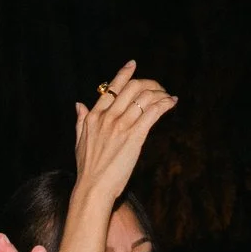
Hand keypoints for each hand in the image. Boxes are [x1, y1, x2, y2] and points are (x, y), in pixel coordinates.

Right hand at [71, 61, 177, 201]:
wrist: (93, 187)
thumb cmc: (87, 169)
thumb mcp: (79, 140)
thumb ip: (80, 120)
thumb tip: (79, 104)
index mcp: (94, 117)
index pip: (111, 88)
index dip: (124, 74)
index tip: (133, 64)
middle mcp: (107, 117)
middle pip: (132, 88)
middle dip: (149, 84)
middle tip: (159, 88)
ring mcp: (121, 126)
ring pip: (145, 98)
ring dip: (160, 93)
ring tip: (168, 96)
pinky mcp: (135, 136)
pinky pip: (152, 112)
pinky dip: (164, 104)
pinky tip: (171, 102)